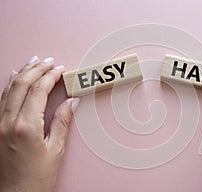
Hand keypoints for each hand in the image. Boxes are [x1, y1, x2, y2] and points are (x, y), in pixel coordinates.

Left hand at [0, 56, 78, 191]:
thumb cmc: (35, 177)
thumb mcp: (55, 150)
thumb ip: (62, 121)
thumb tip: (71, 102)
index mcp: (26, 126)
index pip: (39, 91)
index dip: (51, 77)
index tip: (60, 70)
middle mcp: (8, 121)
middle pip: (22, 84)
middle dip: (37, 69)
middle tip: (49, 61)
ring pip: (9, 88)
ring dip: (23, 73)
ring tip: (34, 62)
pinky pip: (1, 99)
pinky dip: (9, 85)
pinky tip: (14, 77)